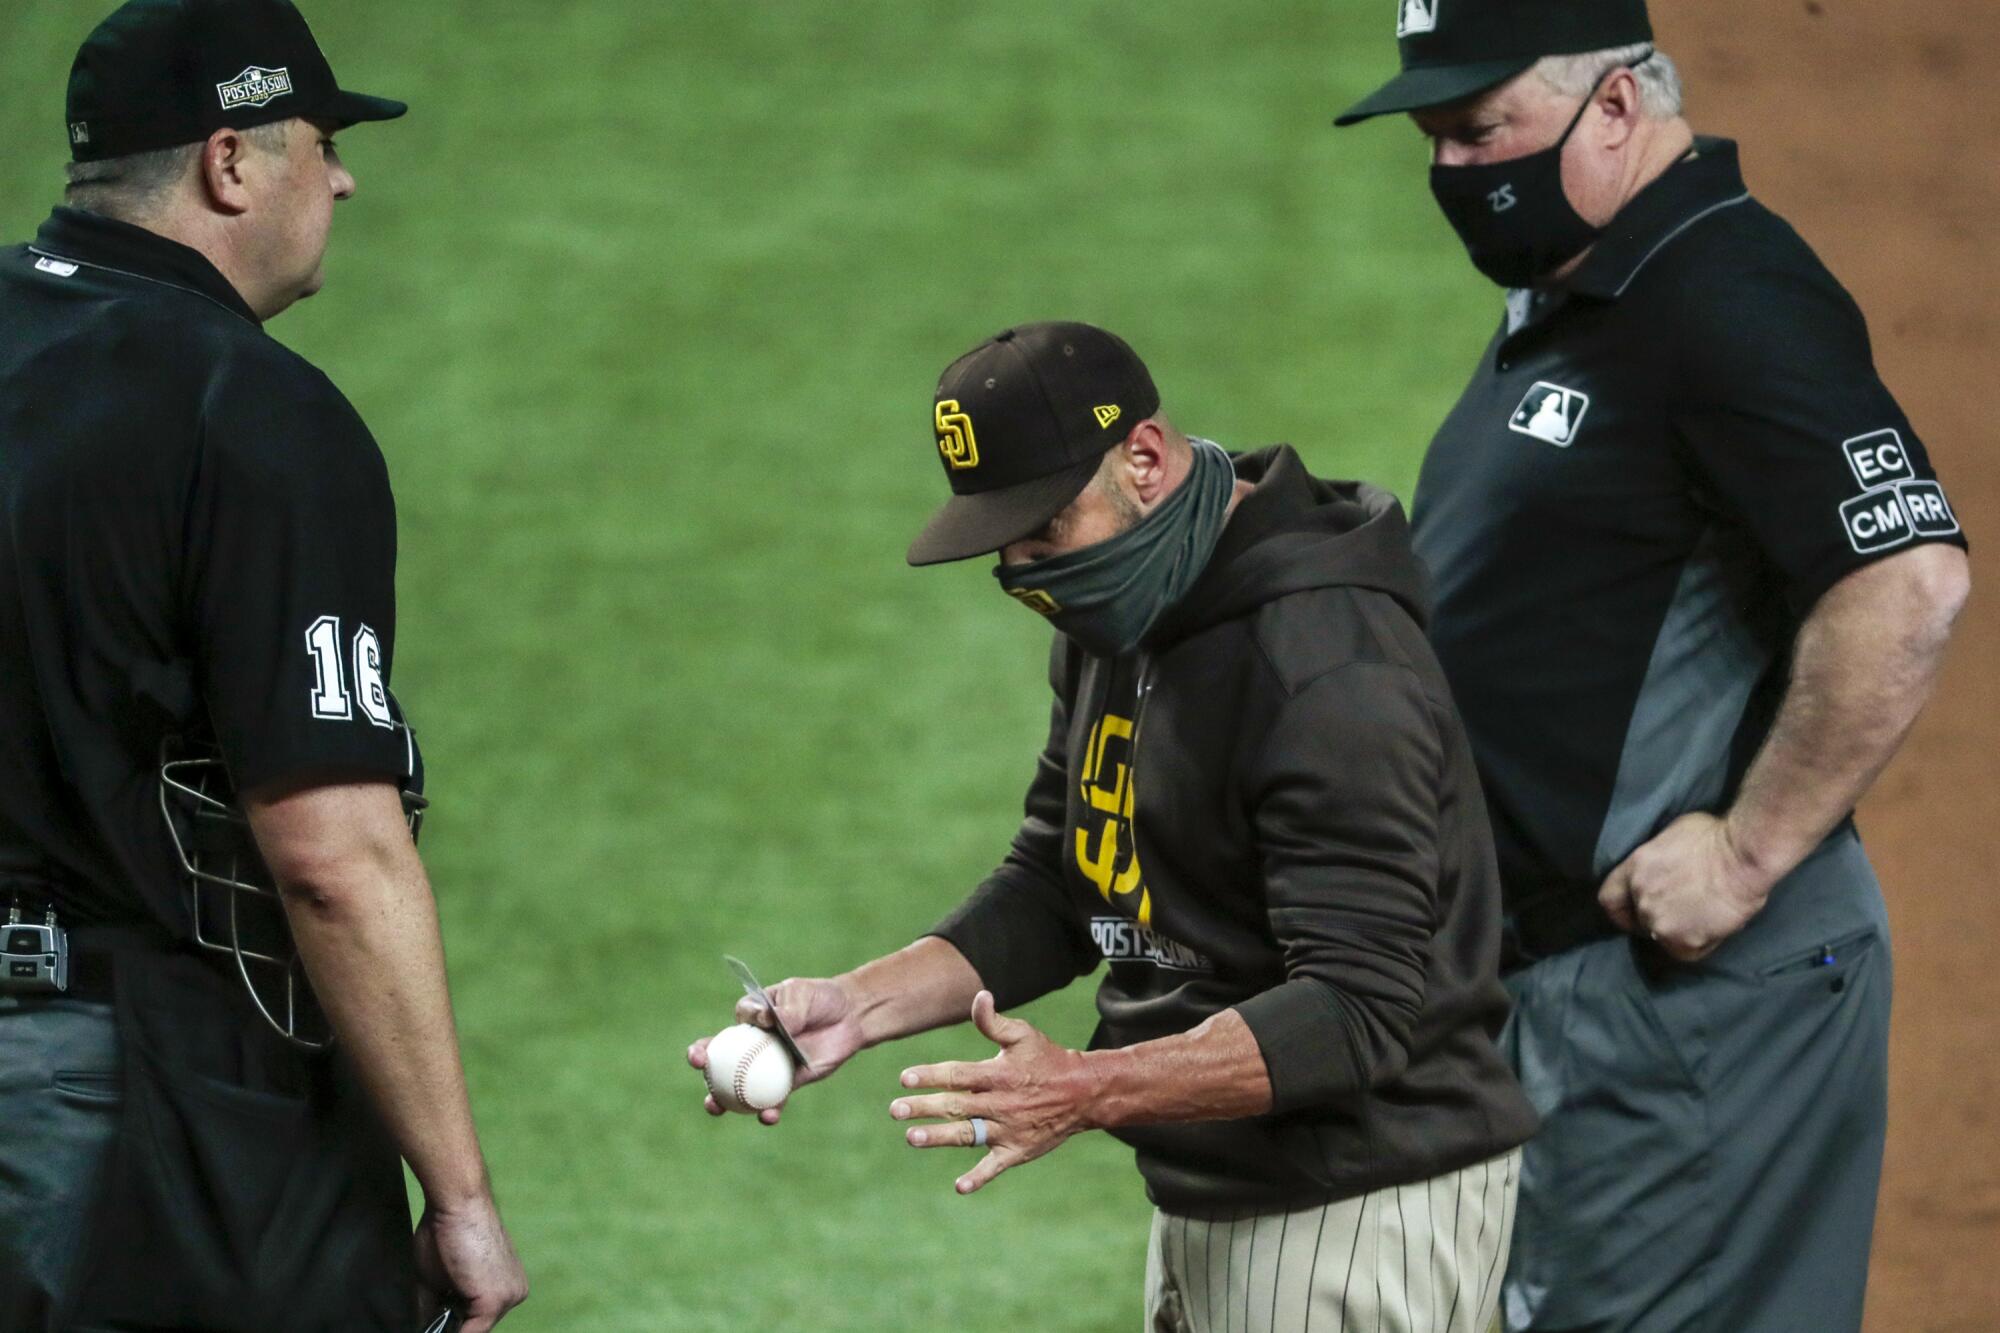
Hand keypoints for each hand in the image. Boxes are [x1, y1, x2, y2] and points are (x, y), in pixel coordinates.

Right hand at [413, 1194, 527, 1332]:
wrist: (458, 1204)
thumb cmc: (444, 1232)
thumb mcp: (438, 1280)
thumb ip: (438, 1309)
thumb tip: (426, 1327)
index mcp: (507, 1286)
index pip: (480, 1320)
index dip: (456, 1323)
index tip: (439, 1318)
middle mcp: (515, 1294)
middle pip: (477, 1324)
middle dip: (453, 1323)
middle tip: (432, 1319)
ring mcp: (508, 1298)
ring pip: (475, 1328)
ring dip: (452, 1326)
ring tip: (435, 1308)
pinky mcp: (494, 1301)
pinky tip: (435, 1328)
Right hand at [687, 975, 866, 1124]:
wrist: (850, 1016)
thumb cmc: (820, 998)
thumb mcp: (800, 994)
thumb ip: (784, 1009)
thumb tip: (767, 1021)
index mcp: (750, 1023)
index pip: (722, 1037)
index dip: (704, 1048)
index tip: (699, 1055)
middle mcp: (754, 1048)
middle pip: (722, 1066)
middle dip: (705, 1076)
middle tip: (703, 1085)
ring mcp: (769, 1068)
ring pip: (741, 1089)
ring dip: (725, 1102)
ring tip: (717, 1107)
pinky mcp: (788, 1084)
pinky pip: (773, 1100)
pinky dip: (768, 1111)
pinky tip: (768, 1116)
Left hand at [891, 991, 1094, 1195]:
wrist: (1083, 1093)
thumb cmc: (1047, 1060)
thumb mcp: (1023, 1035)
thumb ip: (994, 1022)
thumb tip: (979, 996)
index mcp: (999, 1074)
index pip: (958, 1075)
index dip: (930, 1075)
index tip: (904, 1077)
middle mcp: (1000, 1103)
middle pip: (955, 1106)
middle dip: (923, 1107)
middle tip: (895, 1109)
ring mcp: (1008, 1129)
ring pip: (968, 1135)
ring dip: (939, 1138)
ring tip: (911, 1138)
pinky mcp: (1017, 1151)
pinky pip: (995, 1166)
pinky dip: (979, 1177)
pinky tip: (959, 1187)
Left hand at [1598, 812, 1775, 961]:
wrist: (1744, 856)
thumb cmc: (1715, 836)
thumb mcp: (1671, 836)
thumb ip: (1656, 859)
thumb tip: (1663, 867)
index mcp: (1634, 869)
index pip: (1609, 899)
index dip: (1623, 907)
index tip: (1635, 909)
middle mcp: (1640, 898)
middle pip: (1638, 919)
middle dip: (1657, 916)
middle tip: (1682, 909)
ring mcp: (1660, 922)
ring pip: (1661, 936)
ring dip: (1678, 930)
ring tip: (1700, 918)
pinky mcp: (1684, 941)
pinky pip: (1685, 953)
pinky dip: (1698, 944)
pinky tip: (1712, 930)